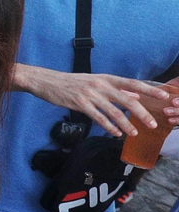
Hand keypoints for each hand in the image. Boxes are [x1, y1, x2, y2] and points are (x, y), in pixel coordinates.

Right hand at [23, 68, 172, 136]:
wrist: (47, 81)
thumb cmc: (71, 82)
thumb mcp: (94, 81)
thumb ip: (114, 88)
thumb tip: (134, 94)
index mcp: (106, 78)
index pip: (132, 83)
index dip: (149, 89)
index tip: (164, 95)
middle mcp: (100, 85)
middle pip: (127, 100)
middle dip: (142, 113)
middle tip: (153, 124)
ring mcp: (90, 95)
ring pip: (113, 112)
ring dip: (125, 124)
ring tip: (134, 133)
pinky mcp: (80, 104)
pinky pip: (98, 118)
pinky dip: (109, 126)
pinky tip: (116, 133)